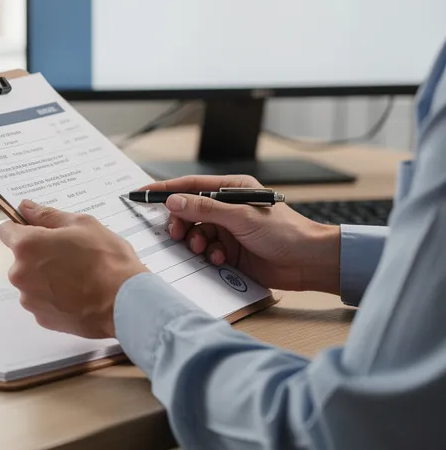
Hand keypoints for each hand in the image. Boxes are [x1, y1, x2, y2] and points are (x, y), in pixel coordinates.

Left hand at [0, 201, 148, 339]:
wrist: (125, 304)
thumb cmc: (107, 262)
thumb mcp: (82, 225)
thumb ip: (47, 215)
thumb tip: (26, 207)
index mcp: (27, 246)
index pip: (6, 230)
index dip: (21, 227)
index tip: (35, 230)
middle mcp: (21, 273)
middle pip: (21, 258)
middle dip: (39, 254)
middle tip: (70, 254)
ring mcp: (30, 298)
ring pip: (32, 281)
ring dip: (47, 277)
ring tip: (78, 276)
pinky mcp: (41, 318)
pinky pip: (42, 301)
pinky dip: (55, 297)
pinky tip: (78, 294)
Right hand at [144, 175, 341, 293]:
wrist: (309, 262)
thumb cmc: (285, 233)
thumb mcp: (241, 217)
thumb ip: (205, 209)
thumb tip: (174, 201)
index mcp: (231, 189)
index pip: (190, 186)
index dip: (164, 189)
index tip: (141, 194)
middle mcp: (227, 208)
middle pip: (187, 211)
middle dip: (180, 223)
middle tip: (177, 233)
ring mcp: (228, 230)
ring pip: (194, 233)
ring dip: (195, 242)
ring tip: (205, 249)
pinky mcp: (230, 250)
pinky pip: (206, 251)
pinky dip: (208, 255)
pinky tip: (221, 259)